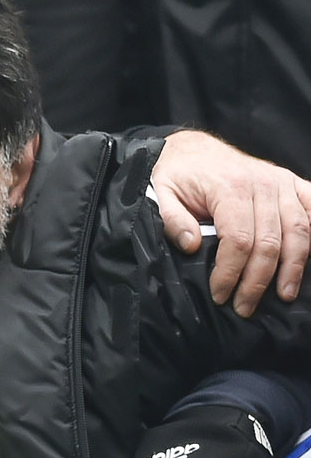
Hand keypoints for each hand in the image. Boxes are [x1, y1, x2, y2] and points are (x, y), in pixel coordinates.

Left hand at [153, 130, 310, 316]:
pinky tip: (309, 260)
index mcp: (228, 188)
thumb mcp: (160, 193)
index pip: (238, 239)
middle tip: (244, 306)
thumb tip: (191, 245)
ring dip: (293, 267)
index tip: (220, 294)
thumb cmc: (178, 174)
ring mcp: (281, 183)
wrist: (195, 150)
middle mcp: (261, 184)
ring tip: (283, 295)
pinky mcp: (292, 183)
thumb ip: (172, 219)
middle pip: (270, 242)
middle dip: (258, 280)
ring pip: (299, 232)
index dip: (231, 272)